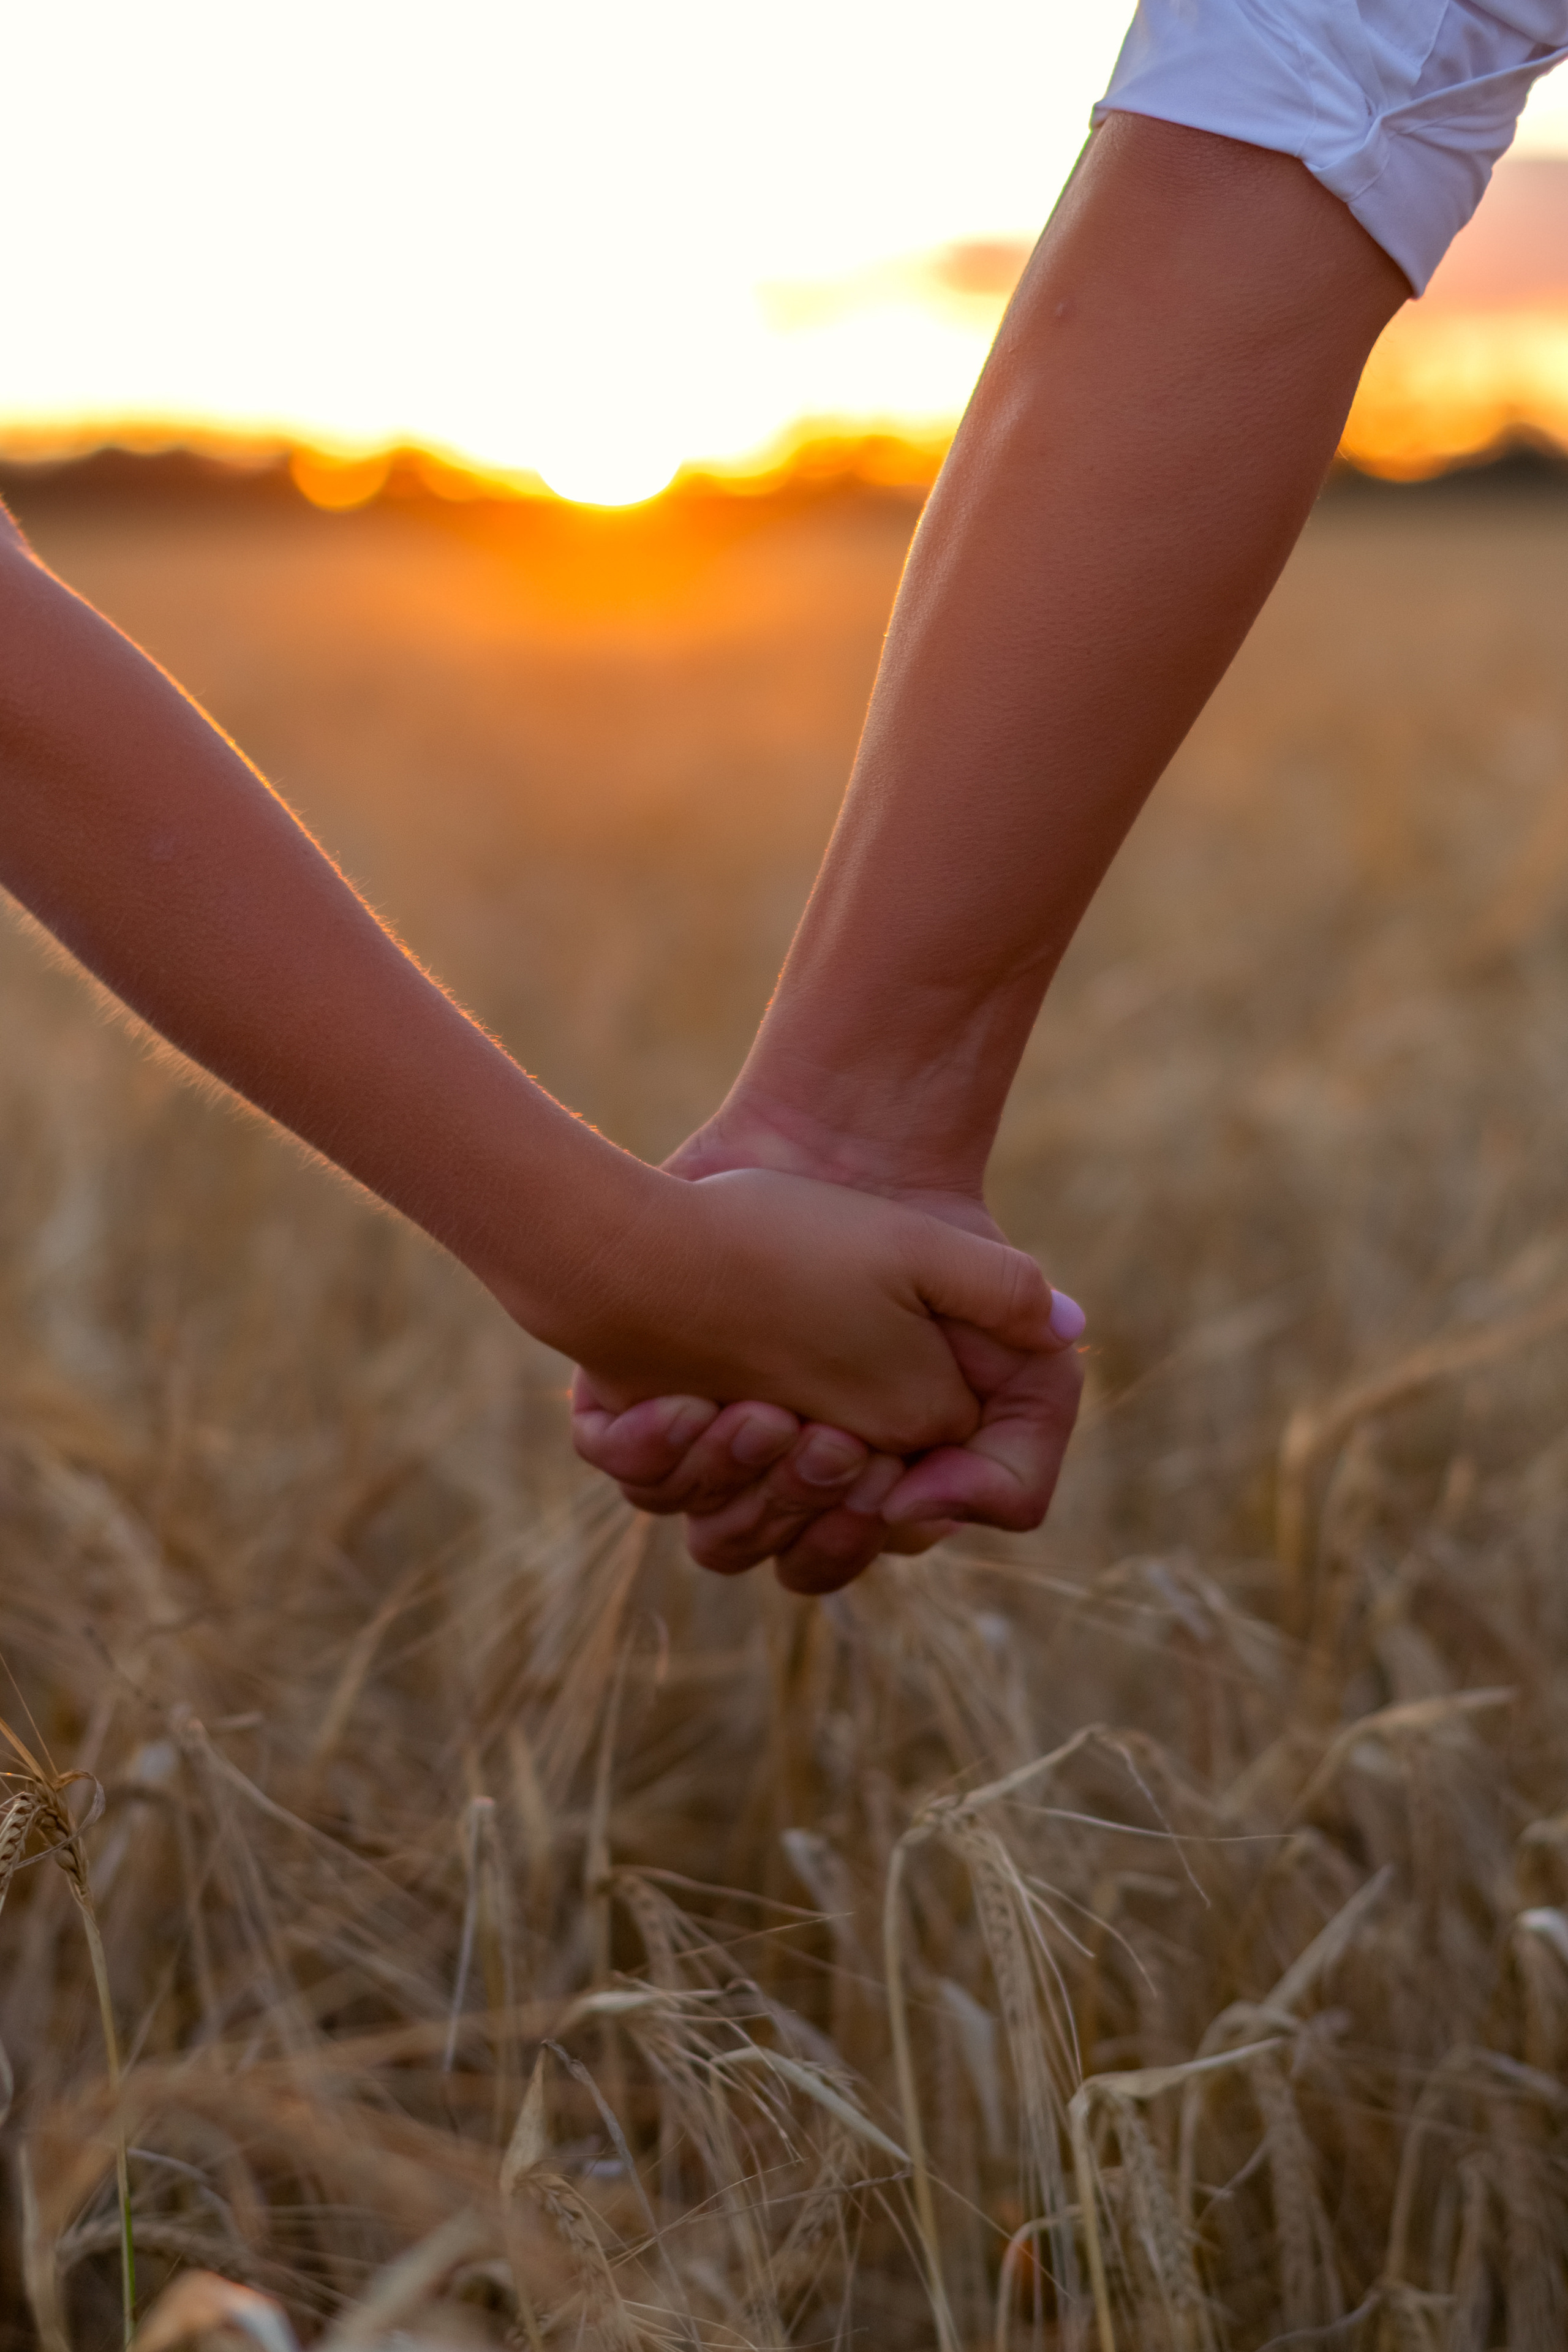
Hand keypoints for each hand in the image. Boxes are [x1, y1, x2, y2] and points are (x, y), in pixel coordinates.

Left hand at [570, 1106, 1085, 1591]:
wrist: (814, 1154)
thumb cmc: (900, 1224)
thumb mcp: (975, 1277)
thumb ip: (1018, 1394)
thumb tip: (968, 1488)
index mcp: (875, 1466)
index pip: (864, 1544)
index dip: (868, 1522)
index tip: (880, 1463)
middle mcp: (792, 1473)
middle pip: (785, 1554)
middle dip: (799, 1502)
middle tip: (819, 1433)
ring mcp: (720, 1447)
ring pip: (711, 1533)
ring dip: (729, 1481)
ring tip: (748, 1408)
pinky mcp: (652, 1412)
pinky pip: (635, 1474)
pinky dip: (649, 1453)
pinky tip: (674, 1402)